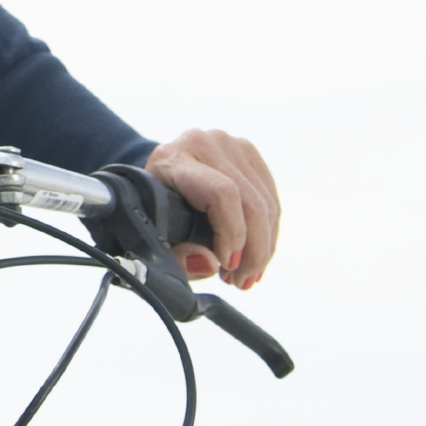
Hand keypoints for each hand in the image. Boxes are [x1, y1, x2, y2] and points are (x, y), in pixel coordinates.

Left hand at [145, 127, 279, 290]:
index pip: (222, 193)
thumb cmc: (154, 204)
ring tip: (246, 274)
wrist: (159, 171)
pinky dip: (268, 234)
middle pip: (250, 202)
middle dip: (253, 251)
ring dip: (263, 248)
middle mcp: (204, 143)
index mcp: (174, 158)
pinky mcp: (250, 153)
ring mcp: (231, 144)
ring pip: (266, 205)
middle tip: (242, 282)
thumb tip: (209, 264)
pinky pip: (271, 201)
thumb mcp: (153, 229)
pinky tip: (254, 256)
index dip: (233, 233)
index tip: (227, 266)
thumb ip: (176, 254)